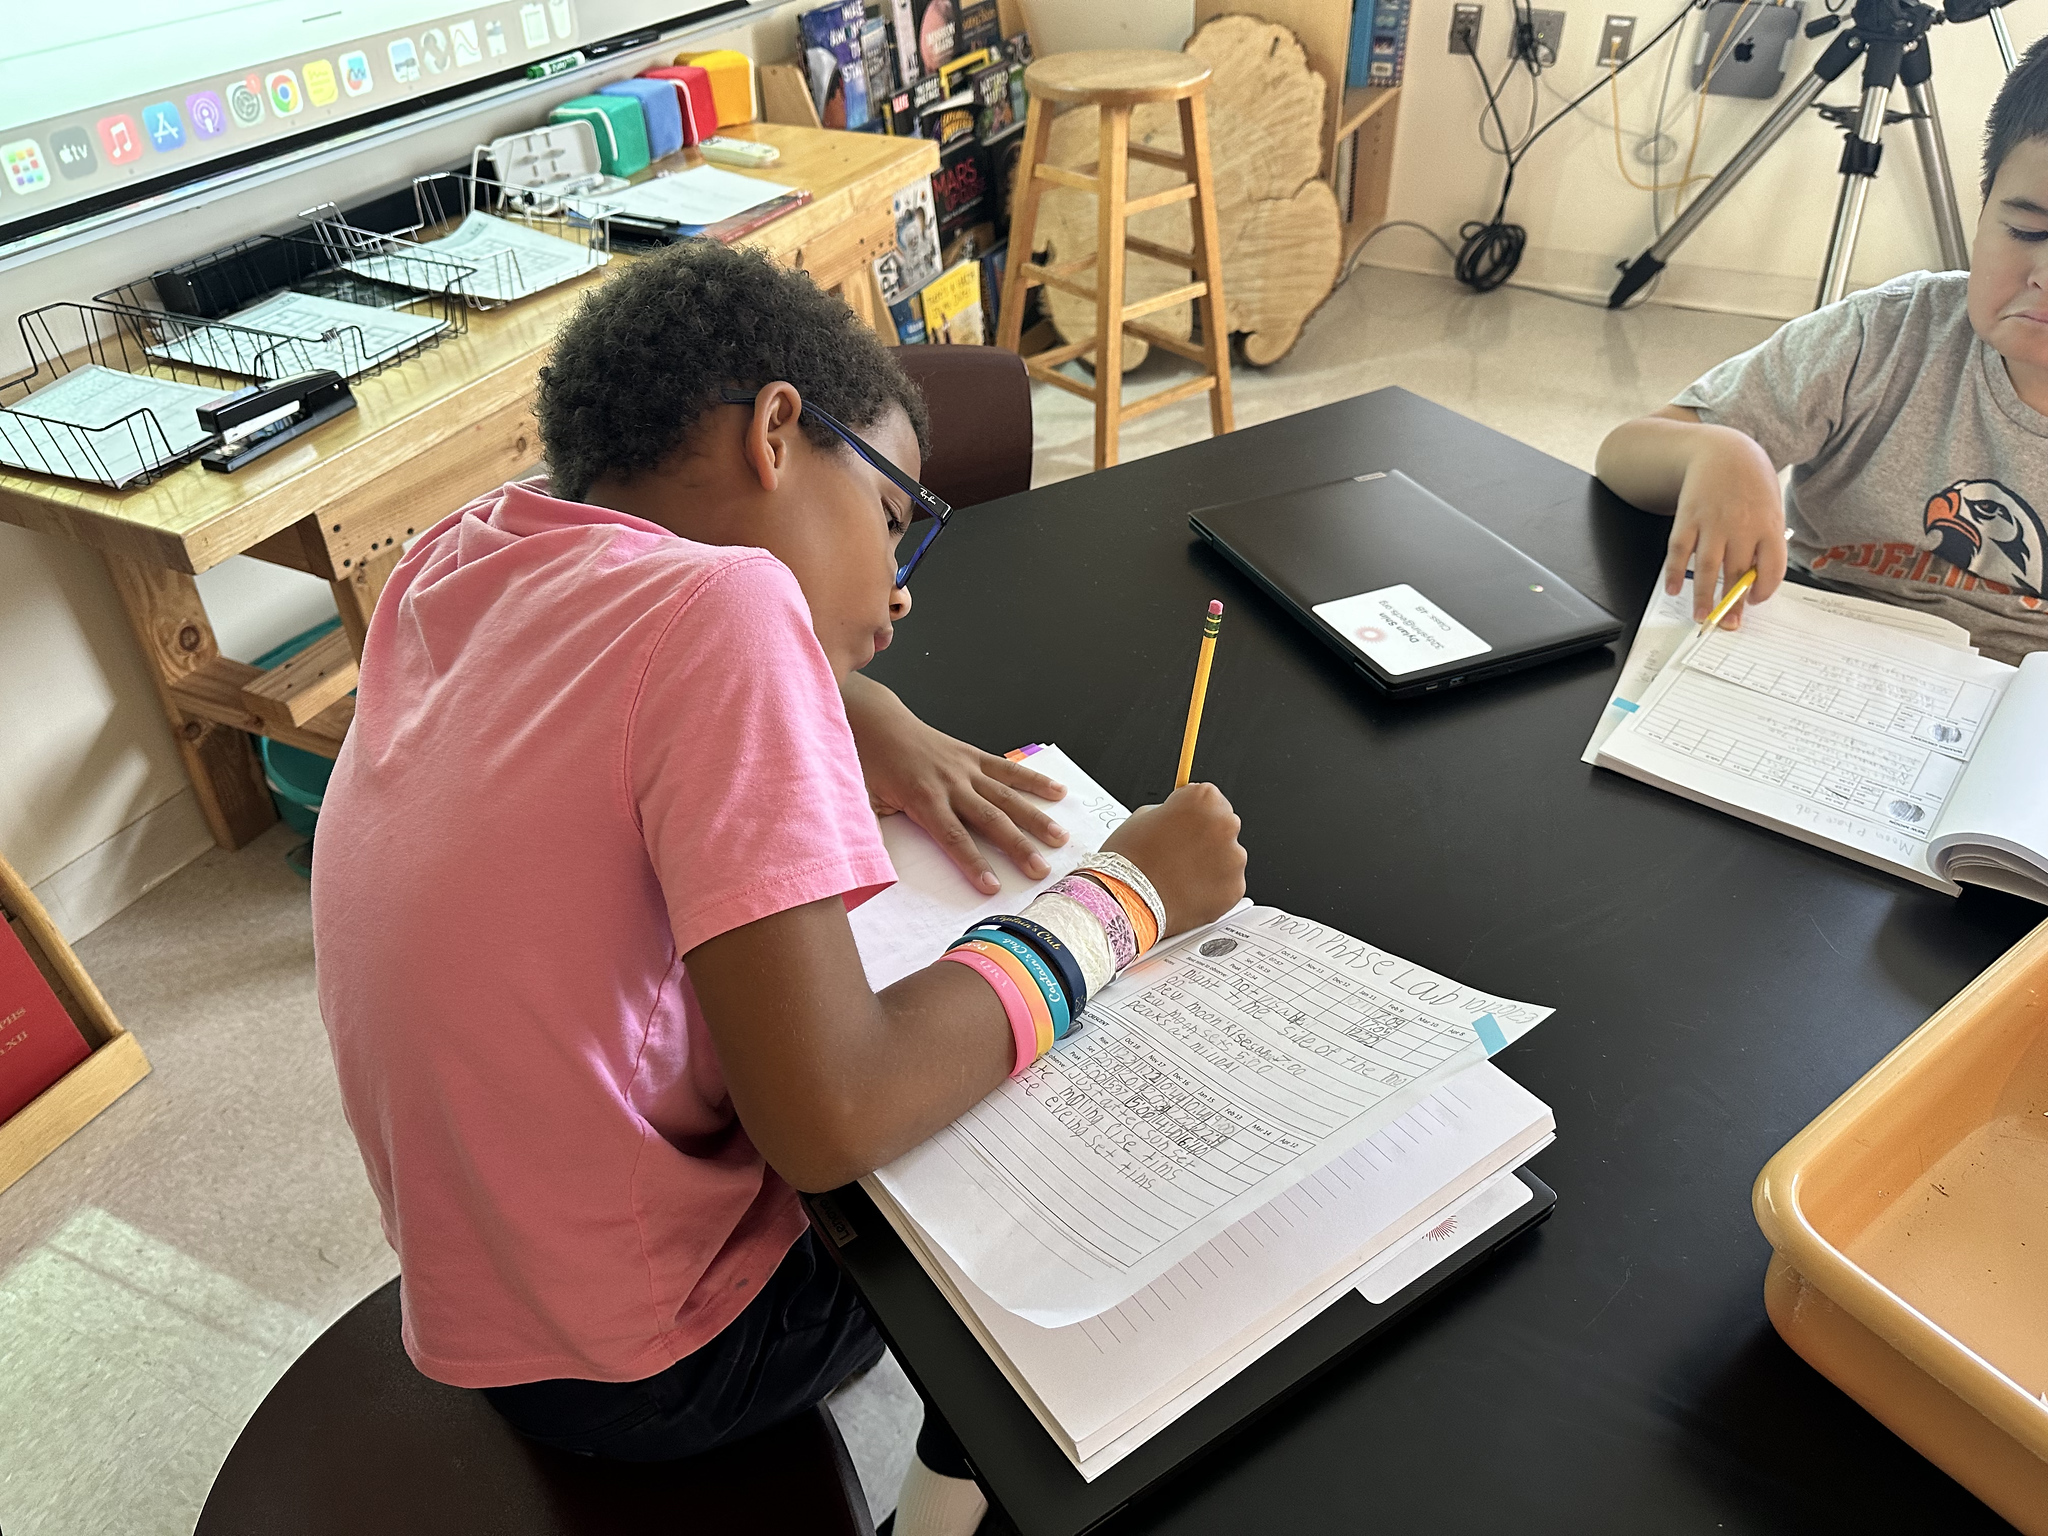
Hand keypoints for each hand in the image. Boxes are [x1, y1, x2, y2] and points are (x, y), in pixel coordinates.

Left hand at [840, 672, 1068, 894]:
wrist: (876, 722)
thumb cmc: (870, 764)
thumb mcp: (863, 802)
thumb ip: (872, 834)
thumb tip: (872, 867)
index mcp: (923, 799)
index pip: (953, 838)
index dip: (973, 863)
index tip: (992, 887)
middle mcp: (951, 785)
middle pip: (990, 820)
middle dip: (1017, 847)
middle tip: (1040, 870)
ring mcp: (965, 769)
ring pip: (1007, 796)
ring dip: (1035, 818)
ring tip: (1059, 838)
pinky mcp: (973, 756)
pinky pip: (1007, 770)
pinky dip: (1033, 780)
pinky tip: (1058, 792)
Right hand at [1101, 782, 1247, 937]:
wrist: (1128, 901)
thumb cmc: (1131, 861)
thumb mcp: (1144, 817)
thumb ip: (1173, 812)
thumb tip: (1181, 818)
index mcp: (1205, 800)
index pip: (1210, 797)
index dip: (1192, 812)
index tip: (1184, 822)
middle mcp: (1225, 825)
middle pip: (1223, 825)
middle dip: (1205, 836)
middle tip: (1180, 851)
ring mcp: (1233, 858)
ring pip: (1227, 856)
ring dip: (1210, 862)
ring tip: (1181, 874)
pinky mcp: (1235, 887)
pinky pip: (1227, 883)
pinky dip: (1213, 886)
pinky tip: (1188, 889)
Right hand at [1664, 426, 1787, 627]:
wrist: (1724, 451)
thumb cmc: (1750, 483)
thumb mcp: (1770, 508)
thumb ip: (1764, 542)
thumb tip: (1753, 581)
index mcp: (1768, 525)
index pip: (1771, 569)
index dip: (1763, 591)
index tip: (1753, 602)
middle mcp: (1741, 525)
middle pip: (1737, 574)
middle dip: (1731, 604)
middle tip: (1726, 623)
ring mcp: (1712, 522)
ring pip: (1708, 568)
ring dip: (1703, 597)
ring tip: (1701, 616)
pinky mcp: (1688, 518)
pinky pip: (1680, 551)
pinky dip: (1675, 573)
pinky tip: (1673, 589)